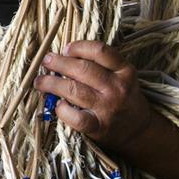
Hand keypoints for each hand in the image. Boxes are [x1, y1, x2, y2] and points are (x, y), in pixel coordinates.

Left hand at [34, 41, 153, 153]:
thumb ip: (101, 65)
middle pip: (82, 69)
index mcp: (124, 70)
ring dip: (52, 83)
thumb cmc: (123, 98)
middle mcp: (117, 87)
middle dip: (58, 63)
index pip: (99, 51)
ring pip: (73, 90)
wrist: (138, 131)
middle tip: (46, 61)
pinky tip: (56, 105)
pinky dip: (62, 110)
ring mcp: (107, 108)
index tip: (66, 49)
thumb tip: (65, 55)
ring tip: (40, 82)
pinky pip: (75, 117)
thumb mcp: (121, 76)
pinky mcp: (98, 127)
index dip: (78, 47)